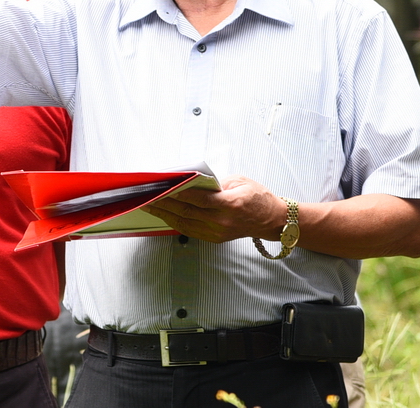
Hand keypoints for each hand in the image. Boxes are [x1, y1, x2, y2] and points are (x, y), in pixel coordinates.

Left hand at [146, 175, 284, 243]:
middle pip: (186, 212)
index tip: (160, 188)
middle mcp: (222, 221)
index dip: (177, 194)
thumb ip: (214, 183)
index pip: (197, 199)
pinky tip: (164, 215)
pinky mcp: (215, 238)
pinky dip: (175, 223)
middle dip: (163, 205)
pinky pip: (190, 231)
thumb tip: (191, 182)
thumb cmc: (258, 197)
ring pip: (185, 224)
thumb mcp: (239, 181)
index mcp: (230, 204)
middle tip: (146, 197)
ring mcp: (218, 232)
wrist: (272, 220)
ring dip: (164, 215)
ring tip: (149, 206)